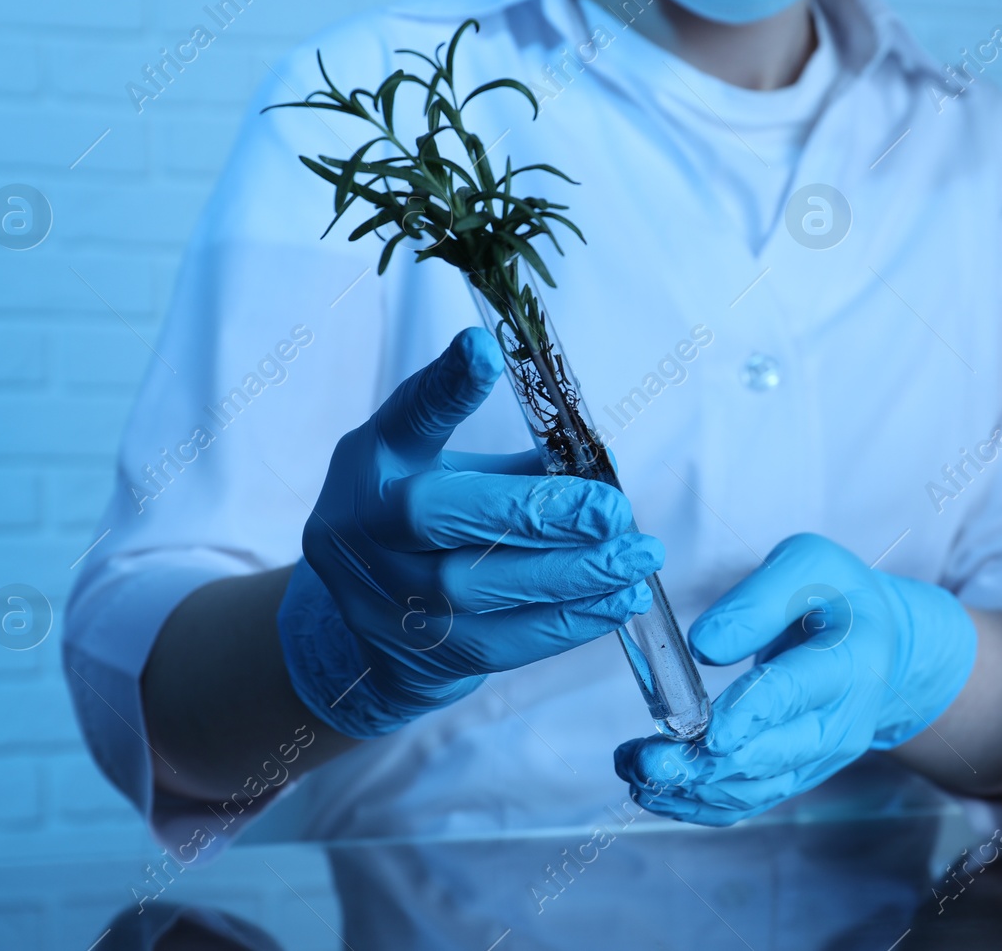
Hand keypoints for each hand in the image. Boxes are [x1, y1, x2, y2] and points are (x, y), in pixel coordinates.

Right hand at [278, 328, 659, 737]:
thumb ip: (512, 465)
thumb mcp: (447, 474)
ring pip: (479, 587)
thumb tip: (602, 461)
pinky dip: (570, 620)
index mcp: (374, 462)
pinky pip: (505, 639)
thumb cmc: (424, 529)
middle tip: (614, 512)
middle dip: (535, 512)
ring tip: (636, 558)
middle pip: (438, 515)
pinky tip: (617, 600)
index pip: (408, 417)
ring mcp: (387, 597)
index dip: (445, 385)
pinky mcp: (424, 651)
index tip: (486, 349)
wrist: (368, 631)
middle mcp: (364, 526)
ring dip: (573, 574)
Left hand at [614, 534, 976, 825]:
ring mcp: (818, 758)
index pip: (793, 694)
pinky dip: (696, 801)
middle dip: (706, 763)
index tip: (709, 733)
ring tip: (635, 767)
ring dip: (690, 788)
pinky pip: (745, 800)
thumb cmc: (837, 597)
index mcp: (847, 662)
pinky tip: (653, 786)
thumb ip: (760, 599)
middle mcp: (839, 723)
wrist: (879, 646)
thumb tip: (706, 646)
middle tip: (648, 759)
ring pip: (753, 789)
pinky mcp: (794, 774)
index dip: (749, 716)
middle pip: (770, 756)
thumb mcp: (808, 565)